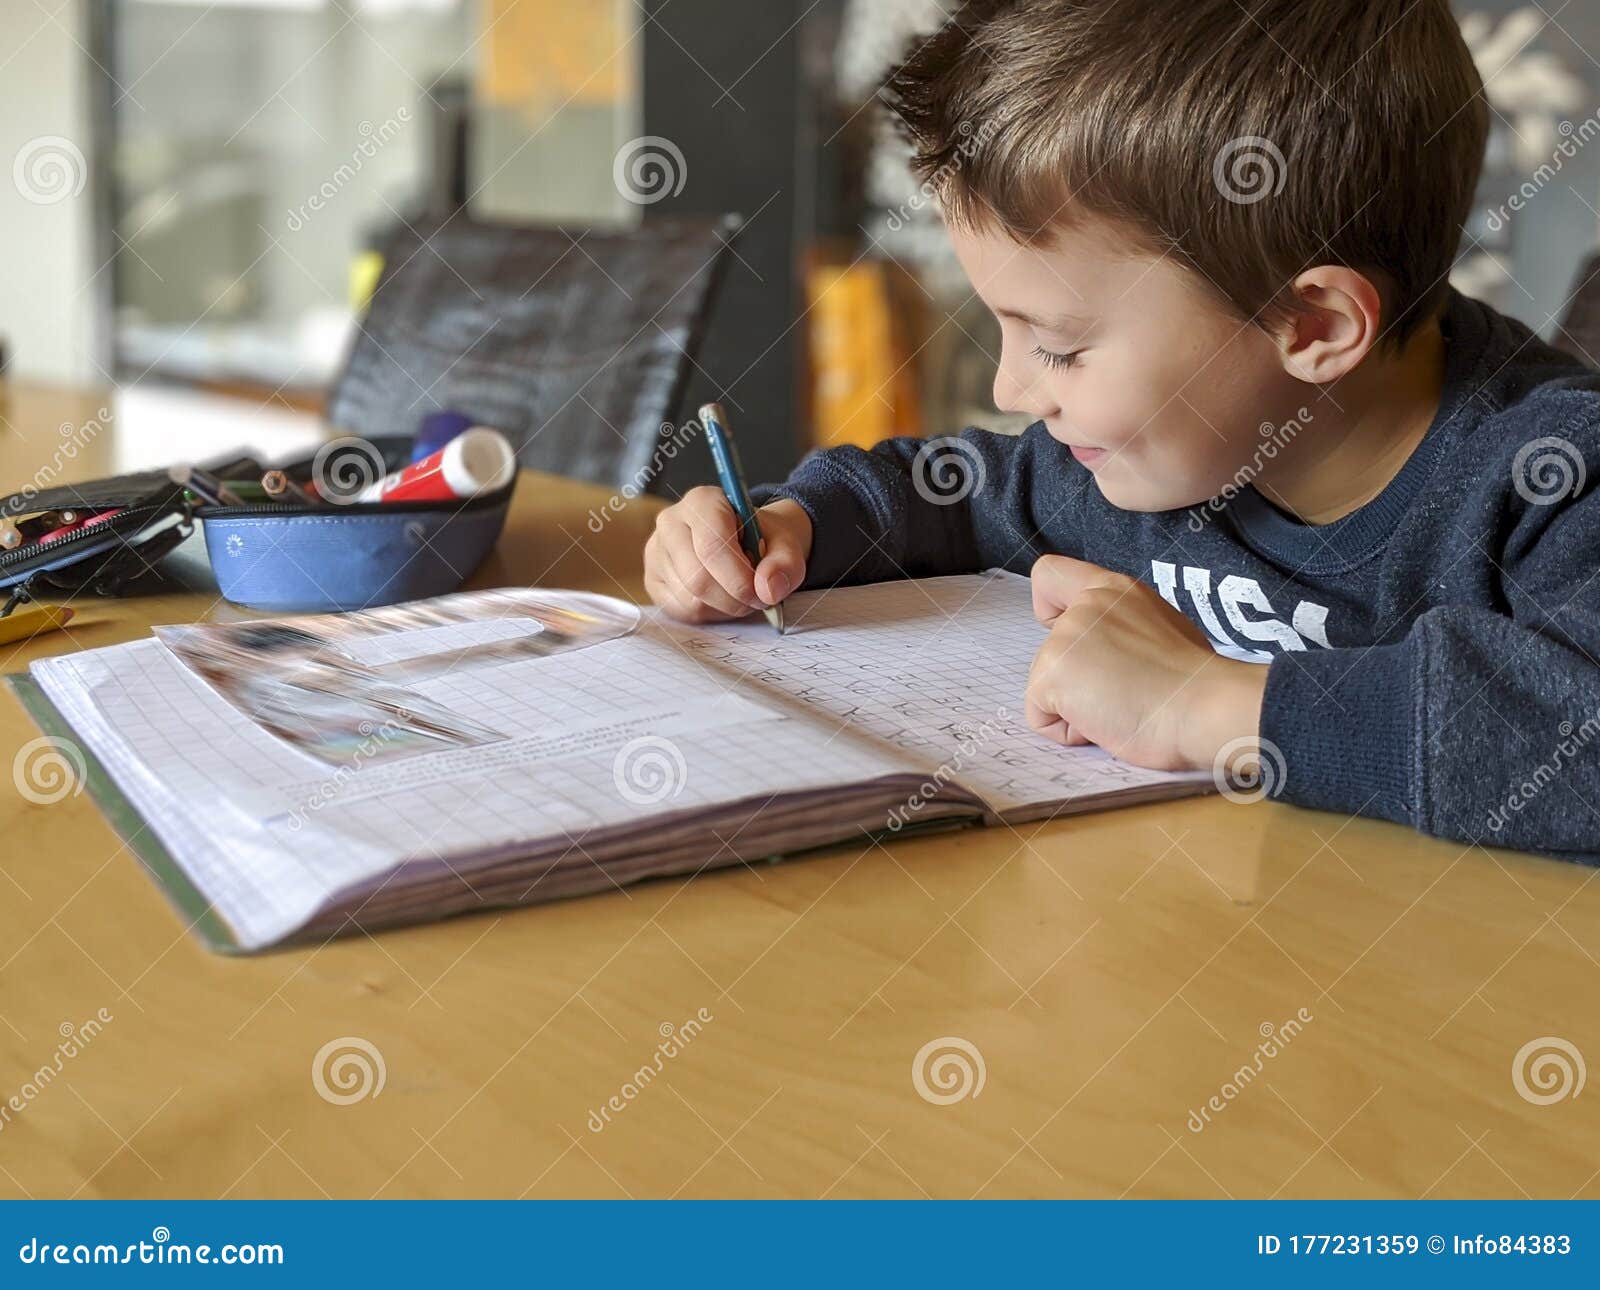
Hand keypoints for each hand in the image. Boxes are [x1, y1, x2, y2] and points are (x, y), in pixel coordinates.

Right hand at [644, 488, 812, 623]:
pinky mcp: (653, 580)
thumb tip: (768, 589)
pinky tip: (722, 598)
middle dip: (735, 599)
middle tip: (757, 599)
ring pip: (691, 599)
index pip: (712, 546)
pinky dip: (710, 613)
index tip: (763, 593)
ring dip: (725, 607)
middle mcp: (670, 522)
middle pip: (698, 578)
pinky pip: (682, 611)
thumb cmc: (762, 539)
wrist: (748, 542)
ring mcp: (656, 552)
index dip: (740, 579)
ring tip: (741, 593)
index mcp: (702, 501)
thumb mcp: (786, 544)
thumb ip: (784, 563)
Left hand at [1024, 555, 1268, 770]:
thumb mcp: (1160, 629)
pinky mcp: (1050, 673)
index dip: (1049, 608)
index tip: (1065, 631)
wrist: (1204, 708)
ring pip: (1046, 686)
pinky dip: (1070, 731)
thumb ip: (1122, 628)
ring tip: (1123, 707)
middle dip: (1076, 680)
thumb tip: (1111, 653)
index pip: (1050, 574)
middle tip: (1123, 691)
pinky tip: (1109, 723)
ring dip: (1077, 707)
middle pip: (1048, 650)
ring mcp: (1064, 638)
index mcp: (1113, 591)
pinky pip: (1041, 716)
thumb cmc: (1195, 684)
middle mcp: (1084, 607)